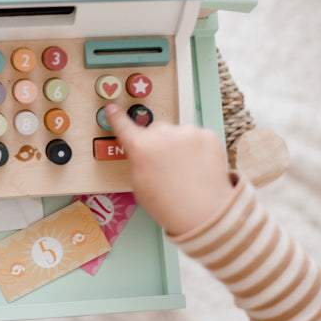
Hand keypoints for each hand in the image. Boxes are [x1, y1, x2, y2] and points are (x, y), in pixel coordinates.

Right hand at [105, 104, 234, 235]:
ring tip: (186, 170)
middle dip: (158, 142)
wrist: (204, 213)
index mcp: (141, 148)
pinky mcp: (207, 135)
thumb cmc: (169, 204)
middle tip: (166, 165)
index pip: (123, 126)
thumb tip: (143, 151)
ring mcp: (187, 133)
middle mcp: (162, 135)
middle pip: (156, 129)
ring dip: (180, 145)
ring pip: (178, 133)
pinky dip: (198, 148)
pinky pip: (197, 136)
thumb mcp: (139, 184)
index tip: (112, 108)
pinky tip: (198, 166)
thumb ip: (138, 160)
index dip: (117, 117)